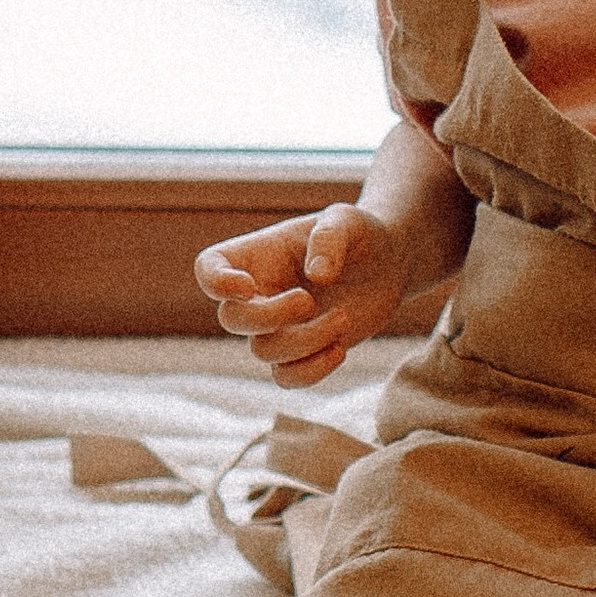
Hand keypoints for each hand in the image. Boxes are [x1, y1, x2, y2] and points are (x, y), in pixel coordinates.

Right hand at [194, 204, 413, 385]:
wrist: (386, 263)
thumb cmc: (357, 234)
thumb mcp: (347, 220)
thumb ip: (330, 238)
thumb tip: (317, 276)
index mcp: (256, 256)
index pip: (208, 269)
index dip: (217, 283)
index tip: (248, 285)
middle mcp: (258, 293)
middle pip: (232, 319)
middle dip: (270, 316)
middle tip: (309, 300)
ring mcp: (277, 326)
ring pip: (263, 351)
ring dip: (304, 341)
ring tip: (343, 318)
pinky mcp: (301, 351)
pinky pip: (286, 376)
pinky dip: (311, 371)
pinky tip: (340, 350)